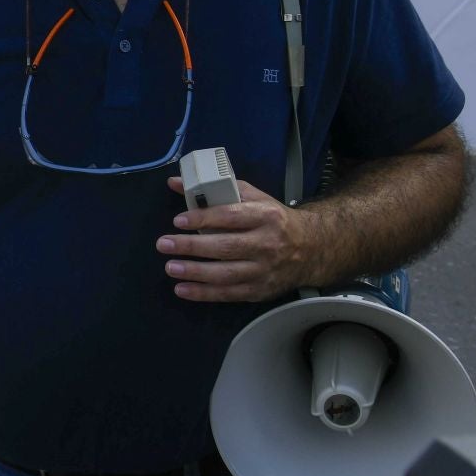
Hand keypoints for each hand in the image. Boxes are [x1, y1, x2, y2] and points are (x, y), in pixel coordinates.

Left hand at [158, 179, 320, 301]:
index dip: (203, 218)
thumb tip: (176, 182)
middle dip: (192, 246)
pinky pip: (229, 293)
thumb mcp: (252, 197)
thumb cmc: (274, 219)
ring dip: (195, 272)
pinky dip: (204, 293)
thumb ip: (216, 189)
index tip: (179, 220)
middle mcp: (267, 244)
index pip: (230, 216)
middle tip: (164, 244)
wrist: (311, 248)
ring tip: (170, 267)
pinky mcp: (260, 290)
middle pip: (225, 247)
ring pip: (226, 274)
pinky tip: (182, 289)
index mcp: (266, 216)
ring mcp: (264, 270)